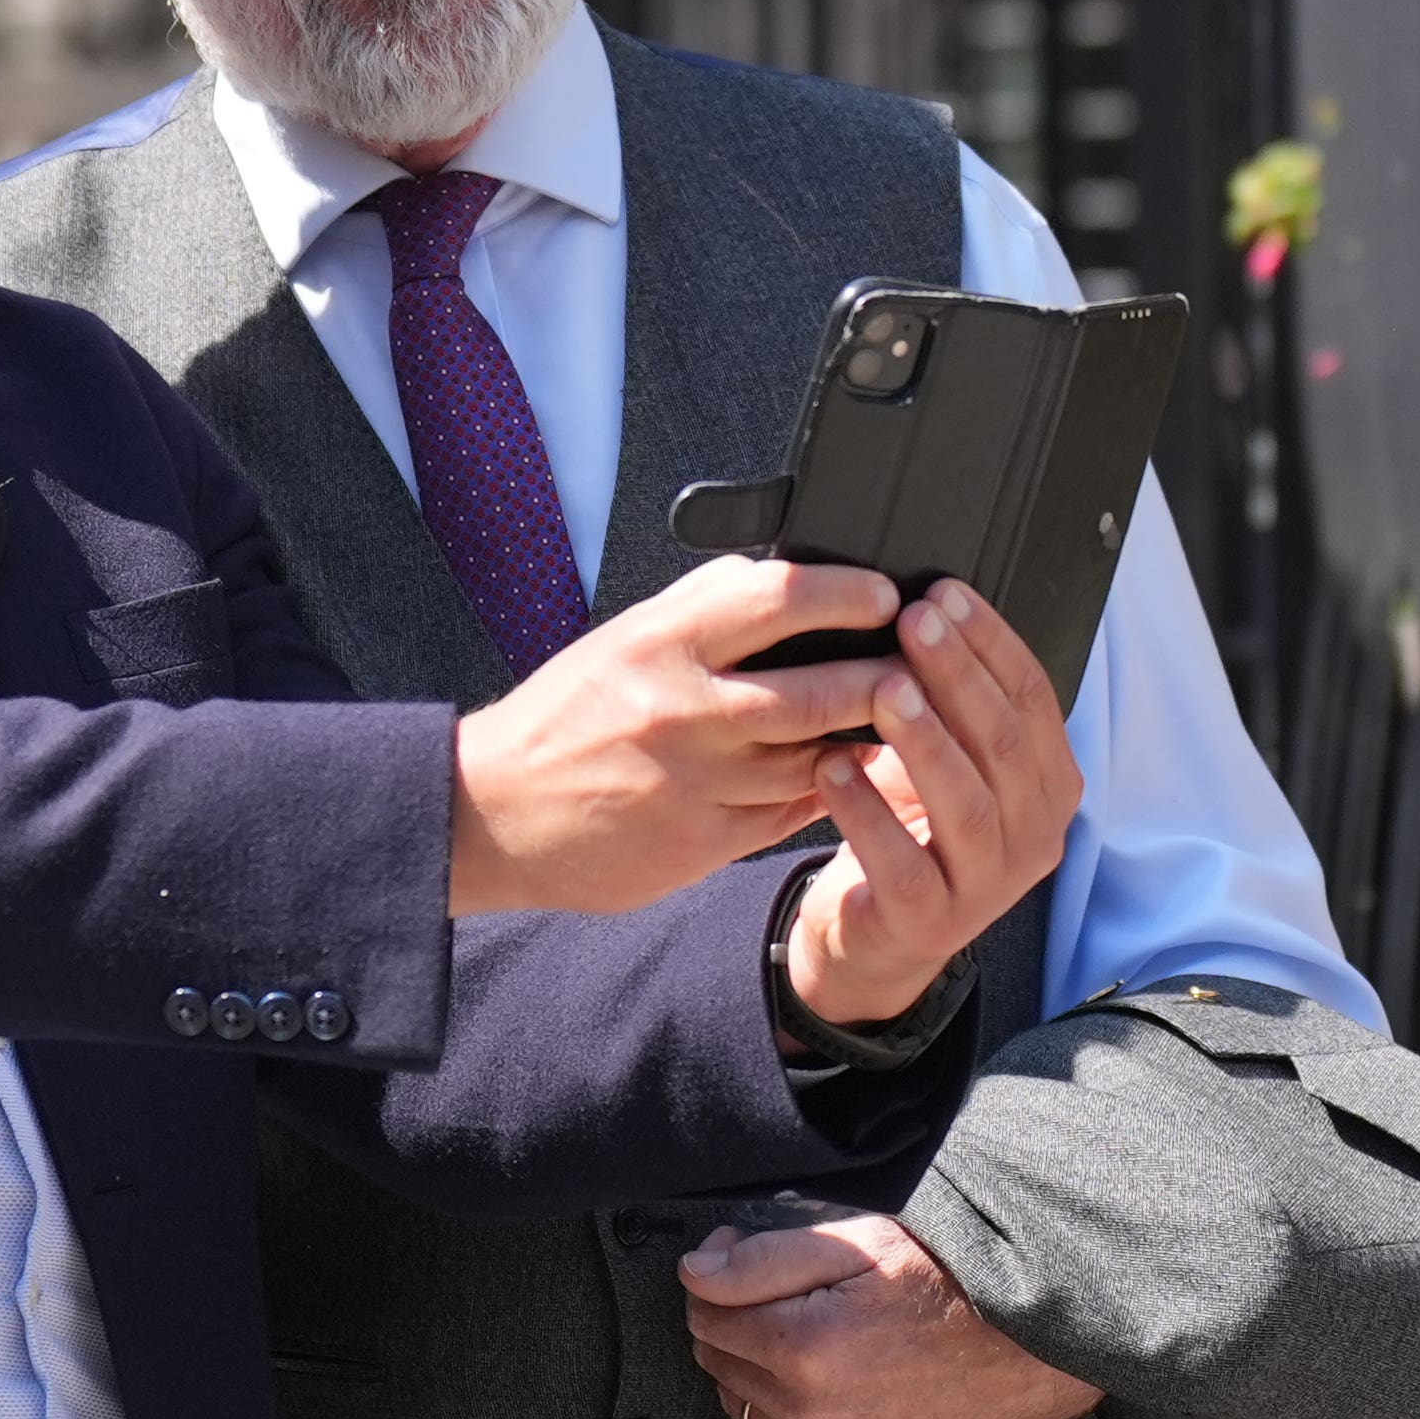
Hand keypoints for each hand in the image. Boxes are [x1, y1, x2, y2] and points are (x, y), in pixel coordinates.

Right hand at [448, 555, 903, 916]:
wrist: (496, 812)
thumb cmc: (570, 714)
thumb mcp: (627, 637)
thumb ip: (703, 606)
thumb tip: (786, 575)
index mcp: (662, 642)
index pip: (777, 599)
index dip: (846, 594)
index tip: (884, 596)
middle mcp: (681, 710)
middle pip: (815, 693)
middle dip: (884, 680)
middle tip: (923, 668)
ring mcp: (694, 782)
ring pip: (813, 761)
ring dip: (865, 742)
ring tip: (901, 722)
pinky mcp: (700, 843)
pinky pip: (789, 813)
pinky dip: (825, 790)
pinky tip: (844, 773)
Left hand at [682, 1209, 1103, 1418]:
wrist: (1021, 1346)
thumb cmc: (944, 1282)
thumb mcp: (858, 1243)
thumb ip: (765, 1258)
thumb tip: (694, 1271)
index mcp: (803, 1349)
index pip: (703, 1313)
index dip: (712, 1272)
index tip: (734, 1247)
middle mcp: (808, 1413)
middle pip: (715, 1359)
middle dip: (728, 1316)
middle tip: (773, 1283)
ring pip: (740, 1401)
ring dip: (750, 1362)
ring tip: (798, 1325)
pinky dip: (777, 1405)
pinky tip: (810, 1372)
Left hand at [779, 579, 1079, 1028]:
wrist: (875, 938)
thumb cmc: (912, 829)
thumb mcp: (948, 763)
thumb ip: (954, 702)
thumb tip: (924, 603)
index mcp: (1049, 786)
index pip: (1034, 699)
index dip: (991, 642)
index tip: (944, 592)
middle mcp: (1034, 835)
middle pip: (1005, 743)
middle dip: (959, 674)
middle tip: (914, 620)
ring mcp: (987, 885)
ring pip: (967, 802)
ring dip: (925, 738)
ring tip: (883, 686)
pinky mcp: (929, 921)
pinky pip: (901, 861)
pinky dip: (867, 810)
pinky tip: (831, 765)